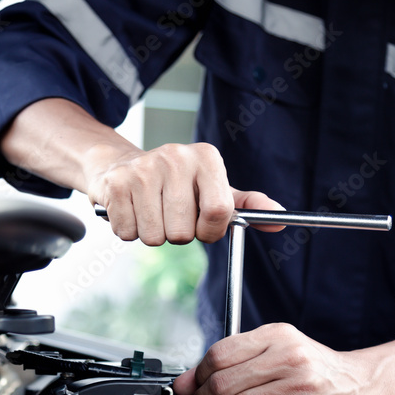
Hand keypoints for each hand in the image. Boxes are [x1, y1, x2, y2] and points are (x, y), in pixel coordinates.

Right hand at [1, 98, 282, 245]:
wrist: (120, 165)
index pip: (219, 213)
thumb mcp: (214, 188)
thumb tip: (279, 217)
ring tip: (151, 210)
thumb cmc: (175, 183)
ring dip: (152, 233)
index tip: (202, 225)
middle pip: (184, 232)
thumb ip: (246, 206)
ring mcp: (144, 169)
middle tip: (170, 214)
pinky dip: (129, 230)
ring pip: (155, 237)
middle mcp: (177, 157)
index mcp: (207, 157)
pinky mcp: (115, 183)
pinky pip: (128, 232)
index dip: (210, 230)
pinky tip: (132, 209)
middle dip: (178, 233)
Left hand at [172, 323, 382, 394]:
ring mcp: (296, 385)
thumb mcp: (284, 346)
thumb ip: (242, 357)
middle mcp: (287, 356)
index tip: (186, 387)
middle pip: (224, 381)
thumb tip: (191, 378)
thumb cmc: (318, 367)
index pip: (221, 353)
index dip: (195, 374)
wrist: (364, 384)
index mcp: (278, 335)